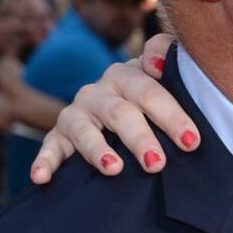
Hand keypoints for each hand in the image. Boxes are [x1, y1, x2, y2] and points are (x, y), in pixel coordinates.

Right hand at [29, 34, 198, 183]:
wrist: (118, 101)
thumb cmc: (151, 95)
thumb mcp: (164, 73)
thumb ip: (167, 54)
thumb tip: (159, 62)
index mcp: (128, 74)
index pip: (151, 92)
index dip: (172, 115)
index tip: (191, 141)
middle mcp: (99, 91)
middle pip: (121, 113)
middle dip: (140, 138)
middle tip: (156, 163)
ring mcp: (76, 112)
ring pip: (85, 130)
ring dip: (97, 151)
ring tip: (114, 169)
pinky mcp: (58, 134)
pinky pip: (48, 146)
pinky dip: (43, 161)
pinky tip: (41, 177)